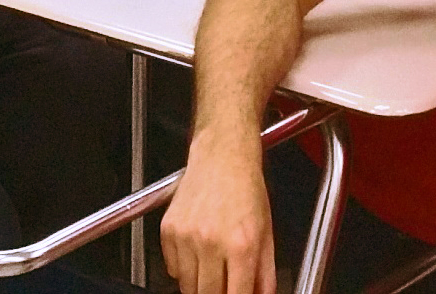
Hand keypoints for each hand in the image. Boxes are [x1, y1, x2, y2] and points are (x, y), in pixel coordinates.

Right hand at [160, 137, 276, 293]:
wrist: (222, 155)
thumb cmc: (246, 188)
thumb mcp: (266, 232)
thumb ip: (266, 272)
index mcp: (240, 245)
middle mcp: (211, 242)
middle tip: (224, 285)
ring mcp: (186, 236)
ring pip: (187, 286)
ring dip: (199, 284)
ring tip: (212, 266)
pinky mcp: (168, 230)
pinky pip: (172, 268)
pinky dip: (183, 268)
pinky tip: (197, 252)